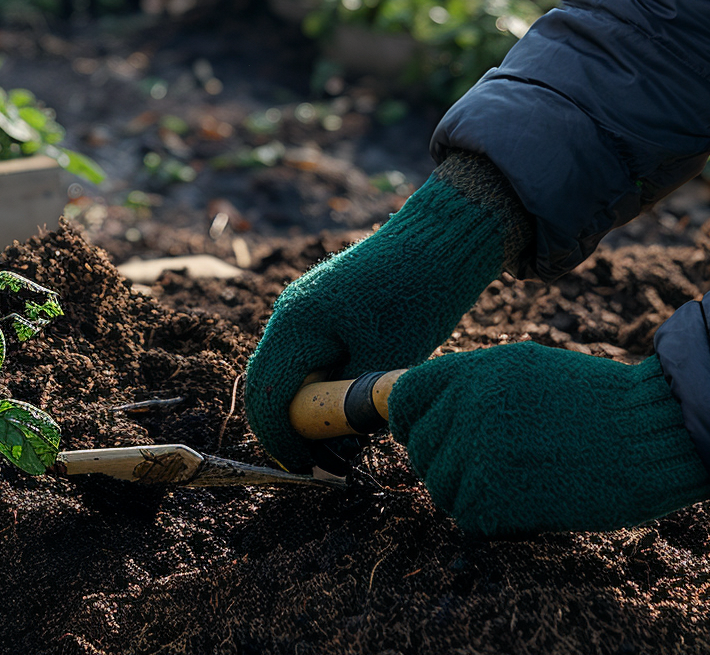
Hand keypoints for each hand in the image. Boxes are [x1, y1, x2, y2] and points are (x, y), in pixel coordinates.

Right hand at [244, 175, 509, 471]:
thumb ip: (350, 407)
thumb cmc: (416, 298)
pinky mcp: (322, 306)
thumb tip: (333, 452)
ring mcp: (303, 306)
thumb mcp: (385, 363)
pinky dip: (318, 384)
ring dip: (305, 407)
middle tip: (322, 463)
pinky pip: (307, 355)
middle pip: (268, 384)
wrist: (442, 239)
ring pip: (288, 371)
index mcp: (297, 323)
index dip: (282, 440)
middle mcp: (289, 312)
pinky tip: (349, 400)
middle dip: (289, 428)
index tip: (309, 470)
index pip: (267, 395)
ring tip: (341, 436)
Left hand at [388, 341, 709, 536]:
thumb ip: (477, 386)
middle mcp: (469, 404)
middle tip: (492, 469)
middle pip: (421, 448)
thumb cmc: (601, 406)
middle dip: (448, 462)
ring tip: (517, 484)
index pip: (405, 398)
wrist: (653, 434)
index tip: (427, 435)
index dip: (412, 421)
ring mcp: (477, 449)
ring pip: (441, 487)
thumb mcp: (530, 370)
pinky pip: (467, 515)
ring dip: (470, 494)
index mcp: (477, 369)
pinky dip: (492, 518)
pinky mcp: (493, 493)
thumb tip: (430, 412)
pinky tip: (527, 503)